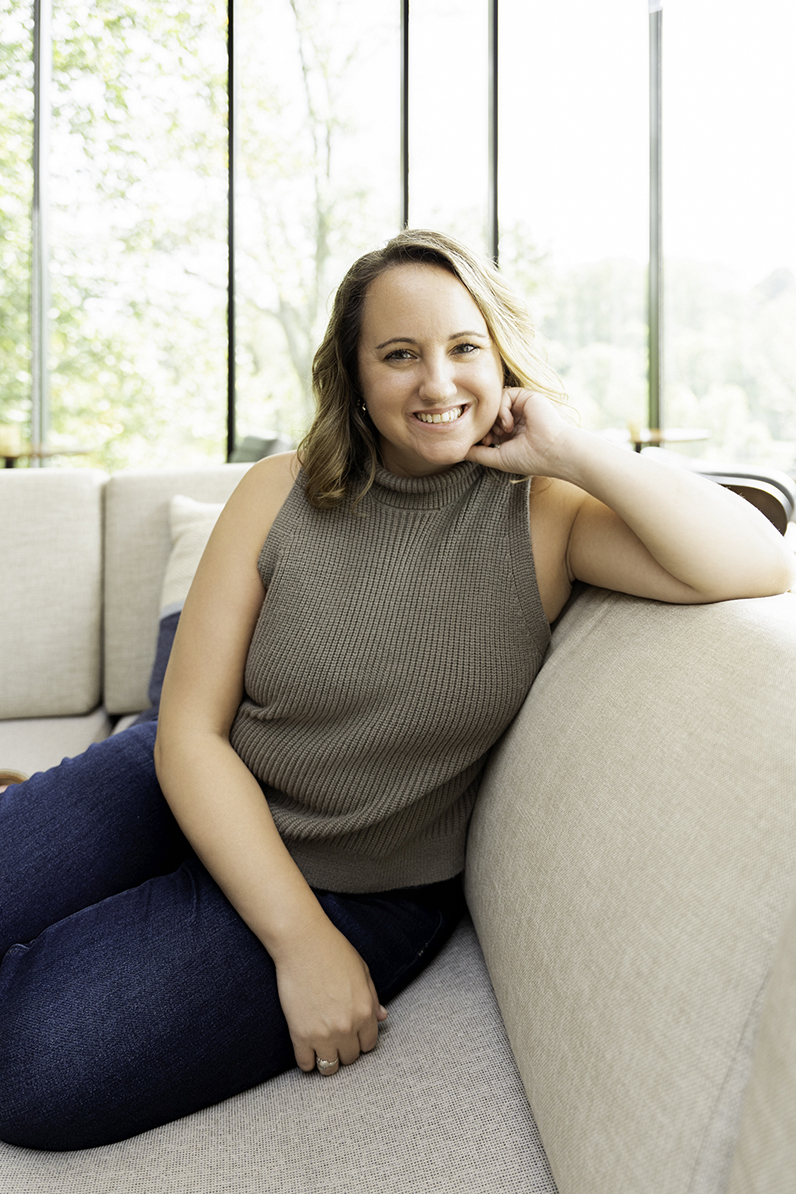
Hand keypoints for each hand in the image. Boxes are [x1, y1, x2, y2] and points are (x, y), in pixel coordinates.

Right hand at [274, 916, 387, 1075]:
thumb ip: (373, 998)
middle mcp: (348, 1026)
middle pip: (350, 1057)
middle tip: (335, 1037)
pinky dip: (306, 1061)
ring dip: (327, 1059)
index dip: (360, 1040)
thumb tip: (382, 1017)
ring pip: (330, 1067)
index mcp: (366, 1011)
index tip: (351, 1034)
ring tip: (321, 1048)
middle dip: (344, 1049)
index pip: (369, 1044)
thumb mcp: (362, 972)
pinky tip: (306, 1048)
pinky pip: (305, 1064)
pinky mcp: (300, 1034)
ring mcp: (324, 1033)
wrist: (302, 943)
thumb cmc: (333, 952)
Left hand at [465, 388, 575, 478]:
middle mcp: (516, 418)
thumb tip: (459, 451)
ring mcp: (521, 407)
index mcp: (511, 432)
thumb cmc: (529, 459)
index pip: (488, 426)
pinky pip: (503, 395)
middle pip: (488, 413)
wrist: (553, 452)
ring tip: (502, 434)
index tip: (485, 445)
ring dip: (493, 419)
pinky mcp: (526, 397)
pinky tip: (509, 425)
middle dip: (485, 426)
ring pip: (494, 404)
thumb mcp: (498, 458)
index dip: (482, 433)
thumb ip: (478, 453)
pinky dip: (501, 410)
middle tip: (489, 440)